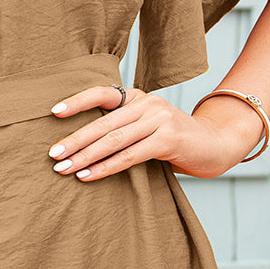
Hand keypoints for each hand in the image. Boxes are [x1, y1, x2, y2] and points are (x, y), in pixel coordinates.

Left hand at [47, 84, 255, 179]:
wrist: (216, 145)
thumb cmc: (174, 140)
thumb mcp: (147, 127)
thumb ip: (123, 127)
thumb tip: (80, 143)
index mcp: (138, 97)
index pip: (102, 93)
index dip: (77, 101)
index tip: (53, 113)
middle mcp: (147, 103)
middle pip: (103, 122)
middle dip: (75, 140)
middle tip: (53, 155)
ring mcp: (159, 119)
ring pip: (113, 139)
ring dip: (85, 156)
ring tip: (64, 169)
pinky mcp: (168, 139)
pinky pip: (130, 155)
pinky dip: (106, 167)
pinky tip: (88, 175)